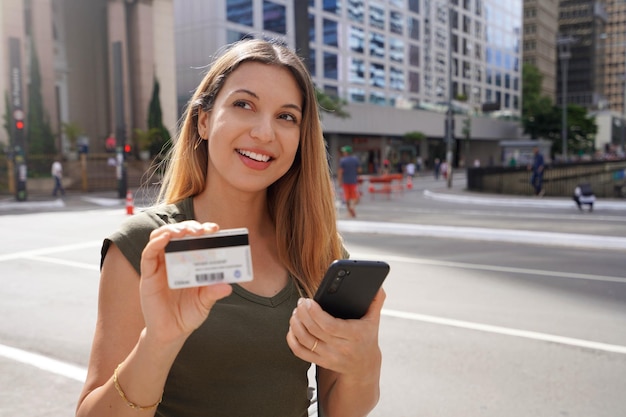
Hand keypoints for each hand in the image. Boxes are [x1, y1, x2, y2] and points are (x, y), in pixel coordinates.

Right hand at [139, 221, 232, 344]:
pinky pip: (148, 254)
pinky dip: (156, 243)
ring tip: (184, 231)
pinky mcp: (148, 274)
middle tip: (200, 230)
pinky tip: (165, 238)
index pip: (196, 239)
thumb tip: (228, 286)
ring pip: (161, 238)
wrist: (171, 333)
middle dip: (189, 227)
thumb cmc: (188, 314)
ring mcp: (160, 265)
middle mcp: (175, 259)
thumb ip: (213, 293)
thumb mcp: (204, 303)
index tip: (215, 229)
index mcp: (190, 262)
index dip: (204, 230)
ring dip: (172, 230)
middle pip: (179, 234)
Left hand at [286, 288, 384, 377]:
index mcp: (354, 335)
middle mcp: (341, 348)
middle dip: (303, 314)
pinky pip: (300, 352)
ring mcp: (329, 357)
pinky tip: (293, 327)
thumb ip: (376, 301)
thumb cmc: (367, 337)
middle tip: (301, 302)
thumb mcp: (374, 320)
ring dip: (296, 324)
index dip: (316, 313)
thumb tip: (377, 284)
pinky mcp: (320, 362)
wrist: (364, 366)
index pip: (330, 326)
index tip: (309, 301)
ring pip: (305, 341)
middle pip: (314, 331)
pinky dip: (292, 339)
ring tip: (296, 311)